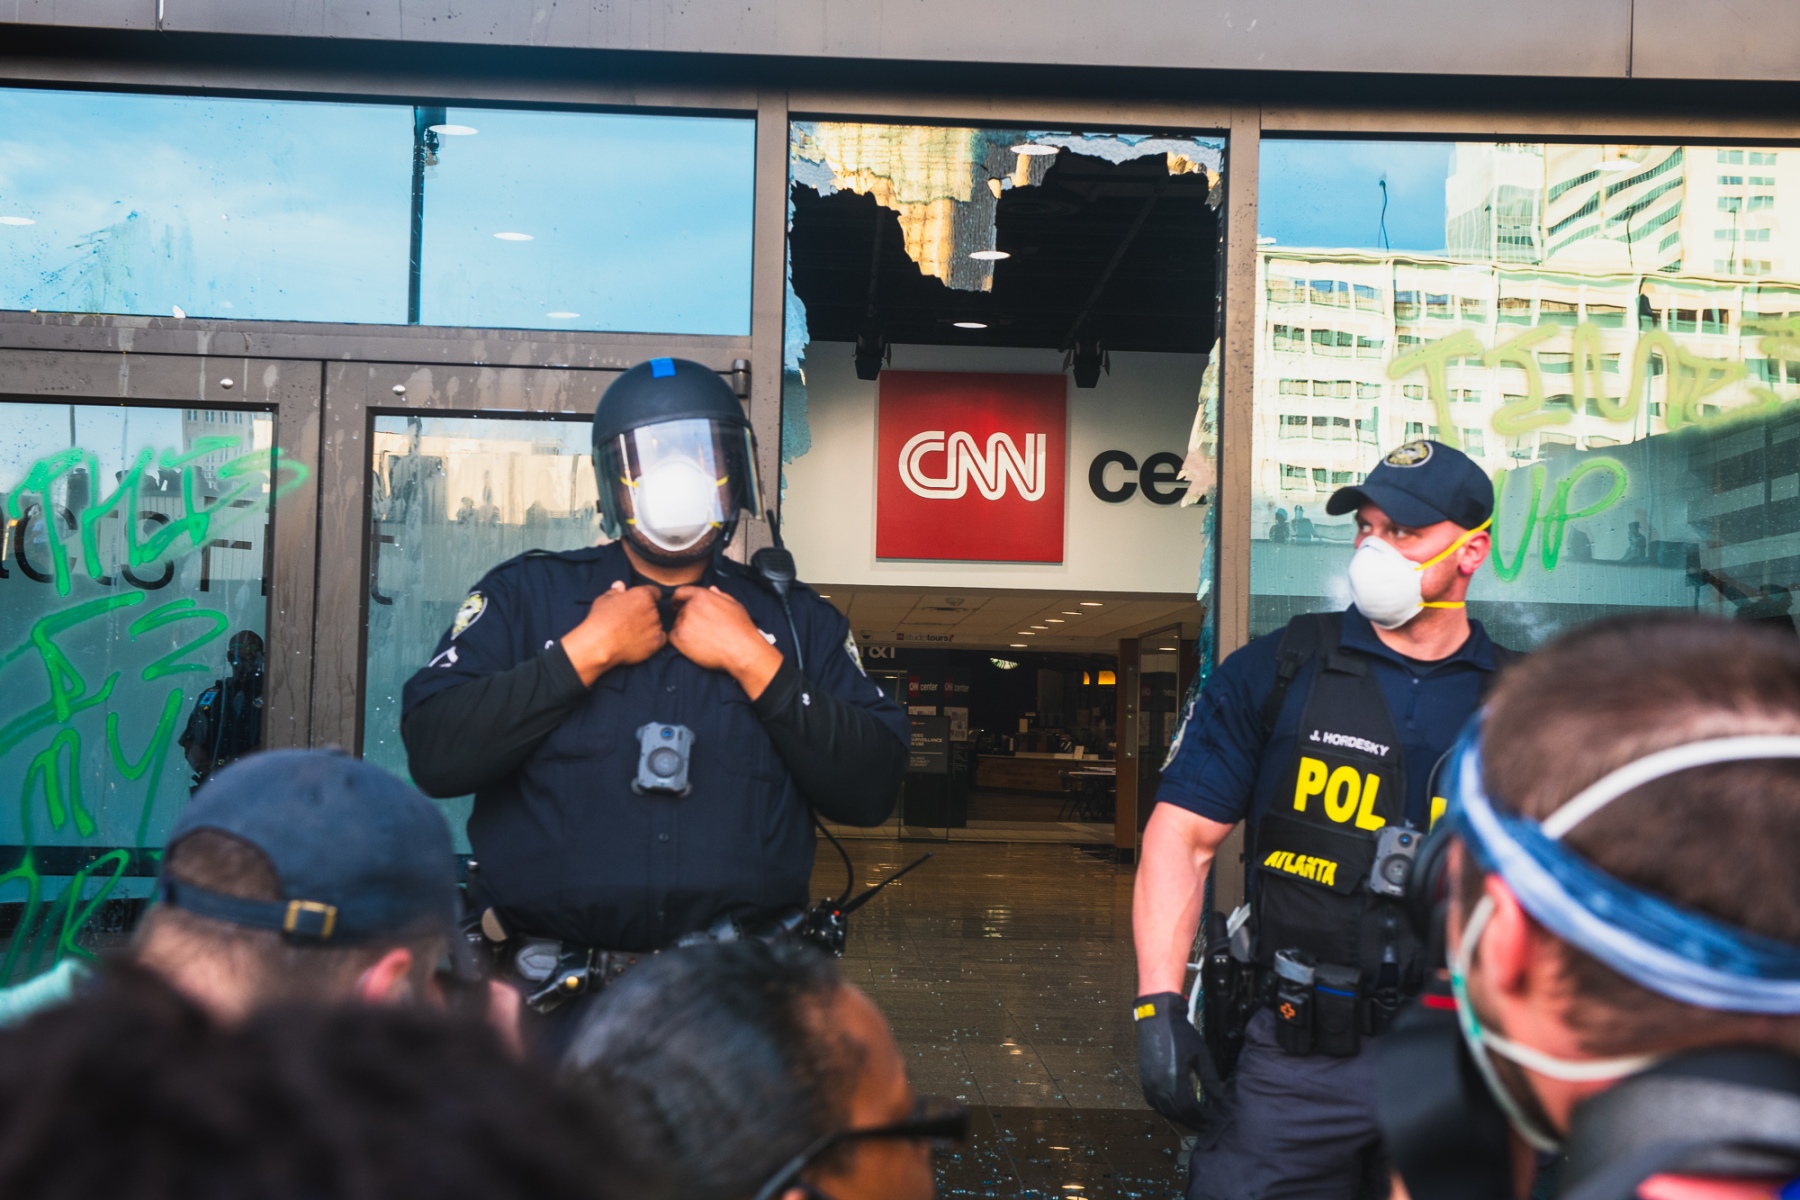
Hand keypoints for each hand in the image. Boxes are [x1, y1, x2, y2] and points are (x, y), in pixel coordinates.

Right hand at [560, 581, 665, 684]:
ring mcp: (656, 626)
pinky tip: (639, 641)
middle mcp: (653, 609)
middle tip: (630, 620)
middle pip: (654, 609)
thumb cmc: (599, 619)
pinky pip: (660, 638)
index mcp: (643, 595)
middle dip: (645, 613)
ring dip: (648, 627)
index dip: (646, 597)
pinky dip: (652, 640)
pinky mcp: (656, 642)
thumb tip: (620, 585)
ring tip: (631, 633)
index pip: (654, 592)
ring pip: (656, 624)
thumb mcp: (604, 599)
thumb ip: (616, 591)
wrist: (599, 643)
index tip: (638, 604)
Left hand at [669, 586, 782, 699]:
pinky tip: (695, 646)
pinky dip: (680, 642)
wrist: (741, 649)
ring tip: (702, 639)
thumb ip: (720, 596)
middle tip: (700, 630)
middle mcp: (690, 606)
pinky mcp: (679, 638)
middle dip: (687, 618)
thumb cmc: (741, 628)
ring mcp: (683, 622)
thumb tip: (712, 589)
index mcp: (702, 595)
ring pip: (677, 624)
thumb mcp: (734, 605)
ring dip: (685, 630)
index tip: (676, 605)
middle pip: (681, 610)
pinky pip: (673, 637)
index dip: (678, 599)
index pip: (681, 593)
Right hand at [1135, 992, 1222, 1130]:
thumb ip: (1210, 1080)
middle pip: (1177, 1113)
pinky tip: (1175, 1109)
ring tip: (1193, 1120)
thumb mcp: (1201, 1056)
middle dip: (1192, 1121)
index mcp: (1174, 1079)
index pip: (1190, 1109)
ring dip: (1179, 1118)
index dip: (1202, 1117)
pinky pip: (1154, 1103)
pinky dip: (1165, 1110)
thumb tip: (1221, 1100)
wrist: (1157, 1018)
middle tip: (1205, 1125)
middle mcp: (1159, 1086)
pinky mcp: (1144, 1080)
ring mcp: (1149, 1084)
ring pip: (1164, 1111)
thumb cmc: (1182, 1035)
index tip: (1213, 1120)